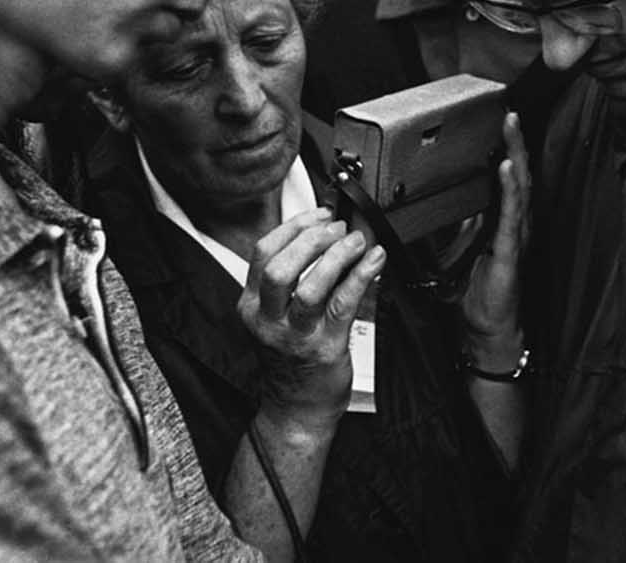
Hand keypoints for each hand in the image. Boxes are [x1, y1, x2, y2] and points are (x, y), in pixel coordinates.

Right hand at [238, 208, 385, 430]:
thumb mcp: (273, 317)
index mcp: (251, 306)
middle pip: (281, 266)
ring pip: (310, 286)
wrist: (297, 409)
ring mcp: (295, 335)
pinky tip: (373, 262)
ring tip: (356, 242)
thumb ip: (288, 280)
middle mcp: (268, 320)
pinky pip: (343, 304)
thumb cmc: (290, 359)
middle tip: (337, 229)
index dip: (294, 227)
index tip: (319, 215)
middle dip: (312, 239)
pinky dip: (361, 276)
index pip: (263, 253)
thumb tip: (321, 235)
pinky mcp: (324, 347)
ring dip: (337, 256)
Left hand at [460, 112, 530, 365]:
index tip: (502, 122)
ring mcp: (516, 237)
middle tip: (509, 114)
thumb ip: (457, 224)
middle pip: (520, 175)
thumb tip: (439, 201)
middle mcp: (515, 225)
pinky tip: (507, 170)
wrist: (487, 327)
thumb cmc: (479, 291)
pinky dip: (510, 190)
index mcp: (505, 222)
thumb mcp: (461, 248)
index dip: (509, 148)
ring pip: (520, 188)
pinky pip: (511, 216)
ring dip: (516, 156)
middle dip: (516, 142)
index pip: (509, 178)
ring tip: (511, 130)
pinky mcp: (510, 251)